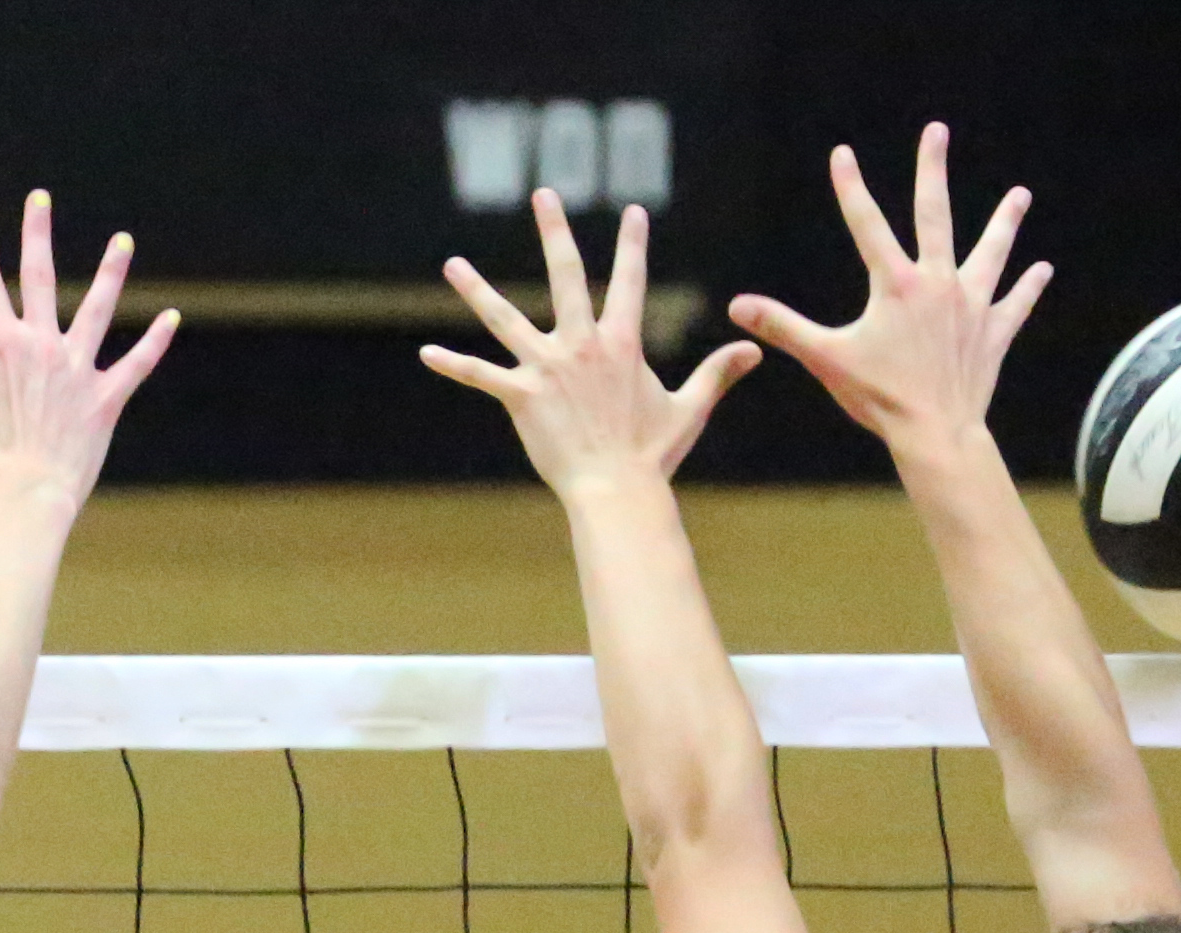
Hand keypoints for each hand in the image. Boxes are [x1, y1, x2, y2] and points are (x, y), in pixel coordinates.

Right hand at [0, 192, 177, 507]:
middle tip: (40, 199)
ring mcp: (78, 371)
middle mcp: (42, 346)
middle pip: (39, 278)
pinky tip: (172, 318)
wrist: (24, 500)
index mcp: (0, 343)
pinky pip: (136, 364)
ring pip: (97, 310)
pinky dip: (154, 341)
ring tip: (123, 242)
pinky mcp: (105, 400)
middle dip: (36, 235)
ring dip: (110, 274)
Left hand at [421, 191, 760, 499]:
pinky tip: (425, 354)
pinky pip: (482, 376)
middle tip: (544, 194)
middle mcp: (582, 344)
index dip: (633, 245)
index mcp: (622, 342)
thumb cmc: (652, 455)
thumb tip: (755, 349)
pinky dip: (453, 366)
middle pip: (566, 275)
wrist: (617, 490)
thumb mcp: (690, 408)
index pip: (630, 281)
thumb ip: (717, 373)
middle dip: (555, 231)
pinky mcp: (522, 396)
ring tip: (452, 264)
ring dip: (477, 290)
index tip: (633, 213)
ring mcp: (548, 368)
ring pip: (506, 318)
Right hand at [729, 124, 1049, 460]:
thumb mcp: (826, 360)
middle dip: (932, 170)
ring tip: (1020, 195)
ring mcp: (971, 305)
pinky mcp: (993, 333)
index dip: (851, 188)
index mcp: (896, 285)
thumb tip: (737, 306)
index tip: (842, 153)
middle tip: (936, 132)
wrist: (936, 432)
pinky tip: (1042, 270)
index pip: (867, 225)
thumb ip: (783, 327)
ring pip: (991, 252)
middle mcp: (938, 283)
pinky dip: (1028, 287)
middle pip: (936, 214)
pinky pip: (1014, 304)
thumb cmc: (880, 398)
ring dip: (1004, 222)